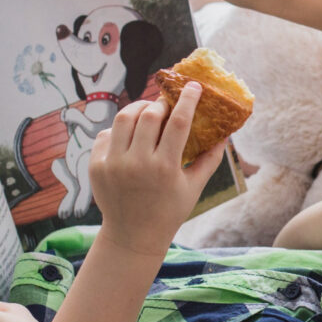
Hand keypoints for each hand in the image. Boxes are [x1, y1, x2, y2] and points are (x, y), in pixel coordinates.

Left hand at [89, 83, 225, 255]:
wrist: (133, 235)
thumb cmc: (169, 211)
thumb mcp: (194, 187)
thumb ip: (211, 159)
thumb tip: (225, 134)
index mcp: (165, 168)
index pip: (178, 122)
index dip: (188, 100)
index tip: (194, 86)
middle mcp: (137, 163)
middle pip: (150, 115)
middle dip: (161, 104)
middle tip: (168, 103)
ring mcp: (113, 164)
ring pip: (124, 119)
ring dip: (139, 109)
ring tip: (148, 112)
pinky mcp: (96, 166)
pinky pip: (106, 134)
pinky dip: (119, 129)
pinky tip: (130, 135)